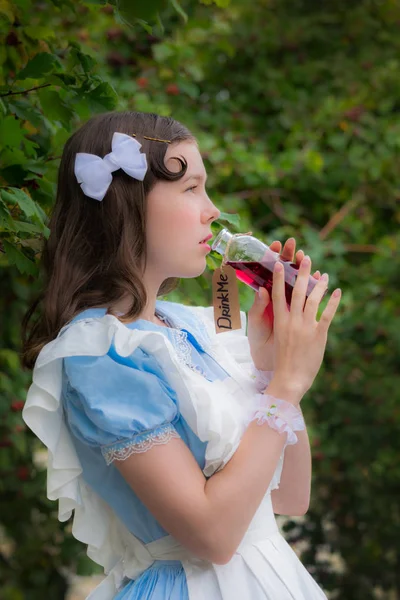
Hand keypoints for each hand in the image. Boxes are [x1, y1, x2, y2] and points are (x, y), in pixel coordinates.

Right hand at [247, 238, 320, 371]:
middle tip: (305, 258)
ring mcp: (305, 327)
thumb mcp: (273, 337)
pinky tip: (337, 291)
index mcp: (279, 321)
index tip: (281, 263)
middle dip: (301, 273)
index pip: (278, 294)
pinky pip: (327, 314)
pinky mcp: (318, 335)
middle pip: (296, 292)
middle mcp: (291, 321)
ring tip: (324, 274)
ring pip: (313, 300)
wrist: (289, 378)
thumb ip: (275, 317)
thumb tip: (268, 301)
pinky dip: (333, 302)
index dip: (280, 277)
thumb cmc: (279, 360)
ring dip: (319, 284)